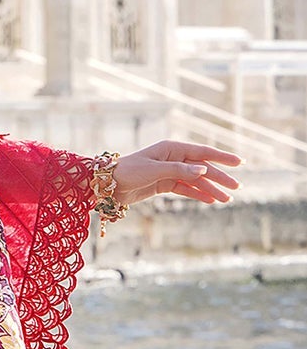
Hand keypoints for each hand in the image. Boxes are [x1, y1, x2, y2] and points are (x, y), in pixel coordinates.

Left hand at [113, 141, 241, 207]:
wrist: (108, 185)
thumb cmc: (129, 172)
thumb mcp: (155, 170)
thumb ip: (180, 170)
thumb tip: (204, 169)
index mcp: (172, 148)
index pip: (203, 152)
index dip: (222, 157)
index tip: (240, 162)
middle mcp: (174, 158)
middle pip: (202, 168)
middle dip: (220, 178)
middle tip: (236, 188)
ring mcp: (170, 171)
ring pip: (196, 180)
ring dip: (211, 189)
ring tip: (226, 199)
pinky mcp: (164, 184)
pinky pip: (186, 189)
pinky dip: (198, 194)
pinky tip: (211, 200)